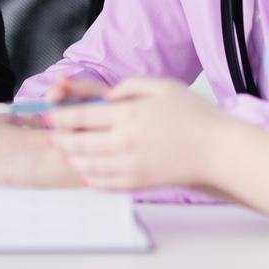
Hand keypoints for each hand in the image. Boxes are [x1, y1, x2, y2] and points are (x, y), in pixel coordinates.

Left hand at [47, 76, 233, 189]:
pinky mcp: (140, 182)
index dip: (60, 117)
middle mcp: (125, 141)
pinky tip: (87, 173)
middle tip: (51, 137)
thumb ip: (130, 86)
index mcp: (129, 114)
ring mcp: (131, 164)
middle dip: (60, 139)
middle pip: (79, 142)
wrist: (219, 150)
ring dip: (72, 158)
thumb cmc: (195, 115)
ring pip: (89, 164)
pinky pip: (106, 183)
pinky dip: (91, 178)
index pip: (82, 116)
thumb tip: (106, 95)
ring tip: (66, 153)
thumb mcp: (163, 86)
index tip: (49, 117)